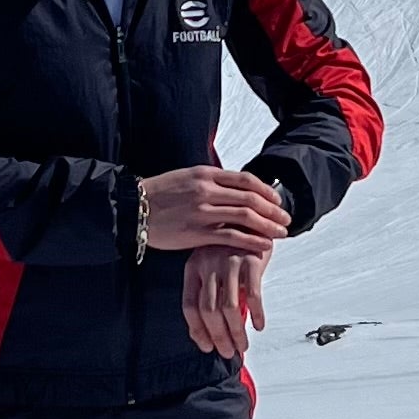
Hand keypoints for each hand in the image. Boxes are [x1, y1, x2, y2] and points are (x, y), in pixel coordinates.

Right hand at [140, 165, 290, 253]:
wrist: (132, 208)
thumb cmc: (158, 194)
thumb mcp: (186, 178)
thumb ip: (209, 181)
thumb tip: (232, 187)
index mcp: (205, 174)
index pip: (245, 179)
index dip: (265, 190)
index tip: (277, 200)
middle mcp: (207, 190)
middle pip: (250, 198)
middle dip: (273, 209)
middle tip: (286, 218)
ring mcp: (202, 211)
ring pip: (245, 216)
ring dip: (268, 225)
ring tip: (281, 233)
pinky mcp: (196, 232)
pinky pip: (231, 236)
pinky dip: (251, 240)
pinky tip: (263, 245)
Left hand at [183, 242, 270, 359]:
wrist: (252, 216)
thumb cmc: (231, 245)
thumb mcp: (213, 265)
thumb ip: (211, 293)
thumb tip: (209, 331)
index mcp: (193, 267)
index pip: (190, 306)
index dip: (197, 330)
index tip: (207, 346)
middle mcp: (208, 264)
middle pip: (209, 310)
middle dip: (218, 336)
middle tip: (228, 351)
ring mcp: (229, 261)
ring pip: (228, 307)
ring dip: (236, 331)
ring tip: (243, 344)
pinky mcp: (251, 259)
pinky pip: (253, 294)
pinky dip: (256, 313)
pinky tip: (258, 324)